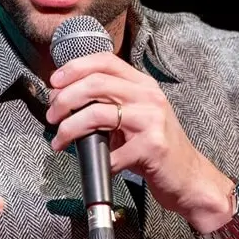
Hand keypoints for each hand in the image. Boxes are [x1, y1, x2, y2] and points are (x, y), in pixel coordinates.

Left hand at [46, 52, 232, 232]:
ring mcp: (152, 120)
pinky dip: (97, 159)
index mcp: (142, 84)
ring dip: (69, 128)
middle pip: (95, 84)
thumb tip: (63, 99)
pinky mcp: (152, 146)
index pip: (104, 61)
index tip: (54, 81)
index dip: (74, 67)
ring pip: (97, 113)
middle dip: (64, 99)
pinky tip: (97, 164)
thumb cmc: (154, 147)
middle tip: (51, 116)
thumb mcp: (134, 117)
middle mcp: (149, 96)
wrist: (188, 176)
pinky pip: (111, 152)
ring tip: (60, 140)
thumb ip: (107, 103)